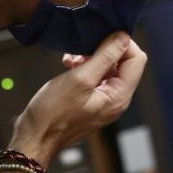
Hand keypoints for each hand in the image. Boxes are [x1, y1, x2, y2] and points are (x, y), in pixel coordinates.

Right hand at [7, 32, 146, 166]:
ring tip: (72, 59)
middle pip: (124, 63)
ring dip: (91, 57)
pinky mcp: (92, 101)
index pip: (137, 59)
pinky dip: (85, 66)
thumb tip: (123, 37)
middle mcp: (117, 99)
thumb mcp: (80, 78)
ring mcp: (105, 101)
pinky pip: (96, 77)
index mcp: (119, 96)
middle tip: (82, 48)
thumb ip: (105, 56)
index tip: (100, 36)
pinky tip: (69, 65)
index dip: (122, 43)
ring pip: (108, 68)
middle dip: (104, 50)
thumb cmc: (53, 112)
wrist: (34, 136)